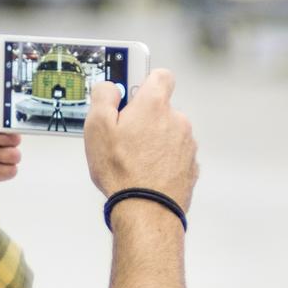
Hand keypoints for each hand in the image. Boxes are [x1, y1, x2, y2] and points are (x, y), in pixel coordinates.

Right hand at [83, 69, 197, 209]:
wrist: (146, 211)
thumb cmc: (120, 170)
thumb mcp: (96, 127)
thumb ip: (103, 97)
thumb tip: (110, 87)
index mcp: (154, 104)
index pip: (160, 76)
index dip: (144, 82)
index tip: (129, 94)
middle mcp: (177, 120)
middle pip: (161, 109)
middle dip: (144, 118)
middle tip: (122, 137)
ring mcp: (187, 144)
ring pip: (168, 134)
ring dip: (154, 142)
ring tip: (133, 162)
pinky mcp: (191, 167)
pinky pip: (175, 156)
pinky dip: (163, 161)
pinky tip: (146, 175)